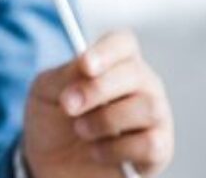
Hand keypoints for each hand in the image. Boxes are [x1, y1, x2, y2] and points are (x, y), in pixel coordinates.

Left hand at [23, 30, 173, 176]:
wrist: (51, 162)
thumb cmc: (52, 120)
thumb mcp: (46, 92)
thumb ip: (65, 75)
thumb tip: (87, 66)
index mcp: (113, 63)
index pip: (123, 43)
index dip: (107, 51)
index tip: (86, 66)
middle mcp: (141, 85)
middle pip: (135, 74)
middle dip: (97, 90)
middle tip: (68, 106)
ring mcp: (155, 116)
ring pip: (148, 107)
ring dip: (106, 121)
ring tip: (81, 131)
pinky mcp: (159, 149)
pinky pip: (150, 144)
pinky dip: (116, 149)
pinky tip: (97, 152)